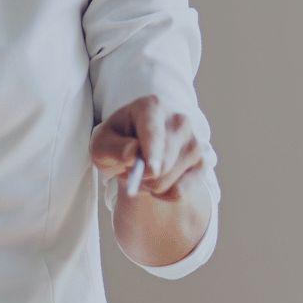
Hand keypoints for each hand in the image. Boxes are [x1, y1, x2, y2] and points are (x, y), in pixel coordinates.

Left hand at [90, 94, 208, 200]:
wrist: (134, 150)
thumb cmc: (115, 143)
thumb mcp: (101, 144)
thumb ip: (112, 147)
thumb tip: (132, 153)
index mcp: (152, 106)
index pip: (154, 132)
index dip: (153, 151)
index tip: (151, 169)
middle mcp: (180, 120)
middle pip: (165, 162)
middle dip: (142, 176)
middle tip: (128, 171)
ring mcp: (195, 141)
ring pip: (172, 180)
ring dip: (149, 186)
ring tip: (141, 173)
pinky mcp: (202, 163)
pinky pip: (180, 192)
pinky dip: (162, 195)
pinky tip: (156, 183)